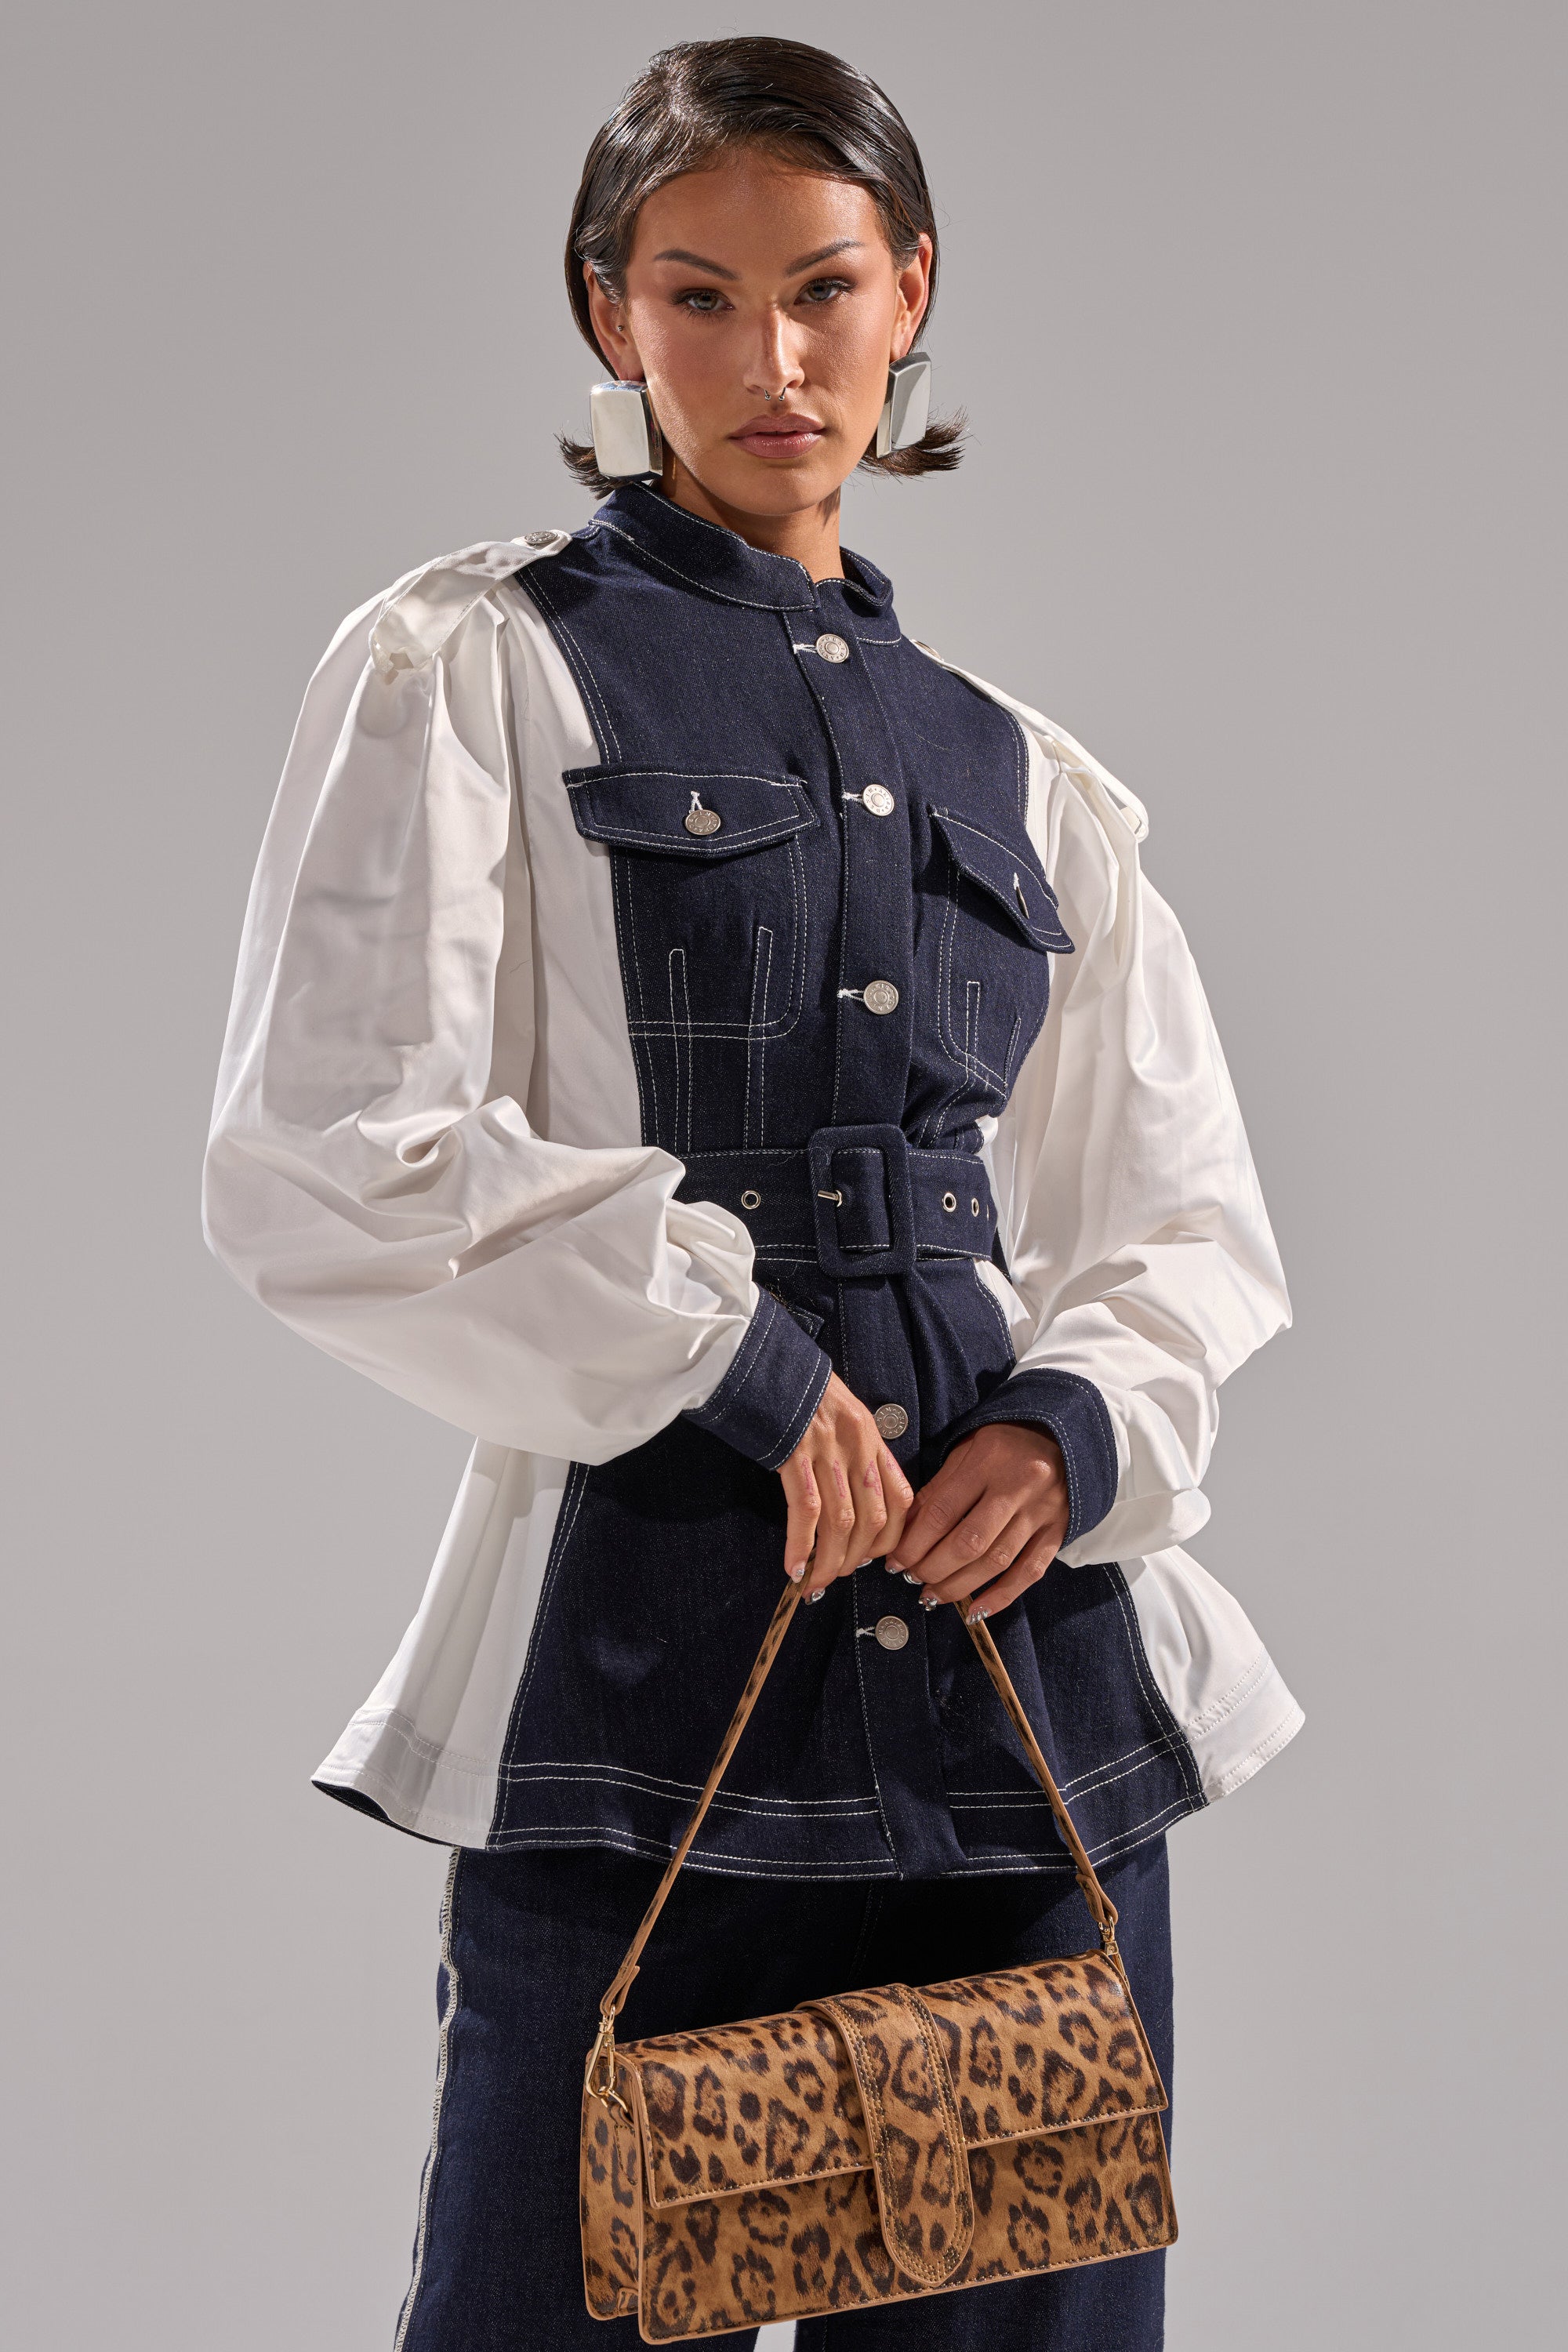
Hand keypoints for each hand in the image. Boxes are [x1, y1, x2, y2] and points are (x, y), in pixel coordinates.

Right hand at [780, 1373, 914, 1597]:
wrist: (768, 1363)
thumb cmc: (802, 1392)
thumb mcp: (845, 1416)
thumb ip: (857, 1453)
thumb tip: (854, 1500)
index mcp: (872, 1439)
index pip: (901, 1499)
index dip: (891, 1538)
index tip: (875, 1558)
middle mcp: (857, 1448)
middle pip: (872, 1520)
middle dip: (856, 1558)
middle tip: (837, 1576)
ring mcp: (827, 1452)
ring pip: (841, 1523)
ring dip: (830, 1561)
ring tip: (816, 1582)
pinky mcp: (796, 1456)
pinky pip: (805, 1511)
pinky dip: (802, 1545)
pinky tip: (794, 1566)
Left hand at [887, 1424, 1068, 1622]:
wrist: (1061, 1436)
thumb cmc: (1005, 1443)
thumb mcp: (966, 1451)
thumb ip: (938, 1490)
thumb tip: (906, 1533)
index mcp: (988, 1459)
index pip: (942, 1512)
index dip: (914, 1542)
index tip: (896, 1561)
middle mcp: (1017, 1486)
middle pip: (969, 1542)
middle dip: (933, 1568)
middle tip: (912, 1578)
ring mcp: (1041, 1512)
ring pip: (996, 1561)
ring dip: (959, 1586)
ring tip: (933, 1595)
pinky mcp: (1058, 1531)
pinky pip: (1030, 1572)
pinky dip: (1001, 1596)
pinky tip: (976, 1610)